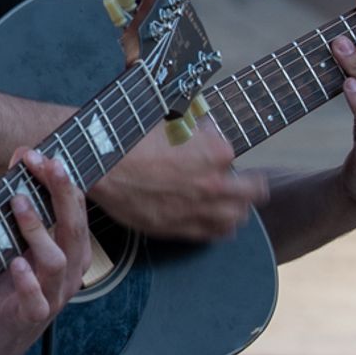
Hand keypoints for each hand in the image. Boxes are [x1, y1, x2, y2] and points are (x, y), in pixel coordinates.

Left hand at [0, 153, 88, 354]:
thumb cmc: (0, 282)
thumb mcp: (10, 236)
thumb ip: (19, 198)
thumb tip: (21, 154)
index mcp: (68, 251)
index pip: (75, 211)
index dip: (63, 182)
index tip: (43, 155)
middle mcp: (67, 274)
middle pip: (74, 230)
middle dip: (62, 194)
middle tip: (46, 165)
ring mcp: (51, 297)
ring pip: (57, 261)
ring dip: (38, 230)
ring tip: (18, 203)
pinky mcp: (28, 319)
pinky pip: (36, 301)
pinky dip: (28, 281)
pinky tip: (15, 263)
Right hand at [91, 109, 261, 242]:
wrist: (103, 166)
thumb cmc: (132, 139)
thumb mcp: (170, 120)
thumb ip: (194, 129)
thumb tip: (204, 129)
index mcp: (216, 152)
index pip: (233, 153)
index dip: (220, 148)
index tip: (209, 146)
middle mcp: (214, 184)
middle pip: (252, 191)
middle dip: (251, 184)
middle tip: (250, 183)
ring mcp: (199, 209)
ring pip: (237, 216)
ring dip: (238, 209)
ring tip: (235, 204)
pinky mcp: (181, 228)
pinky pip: (214, 234)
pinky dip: (221, 227)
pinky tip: (219, 222)